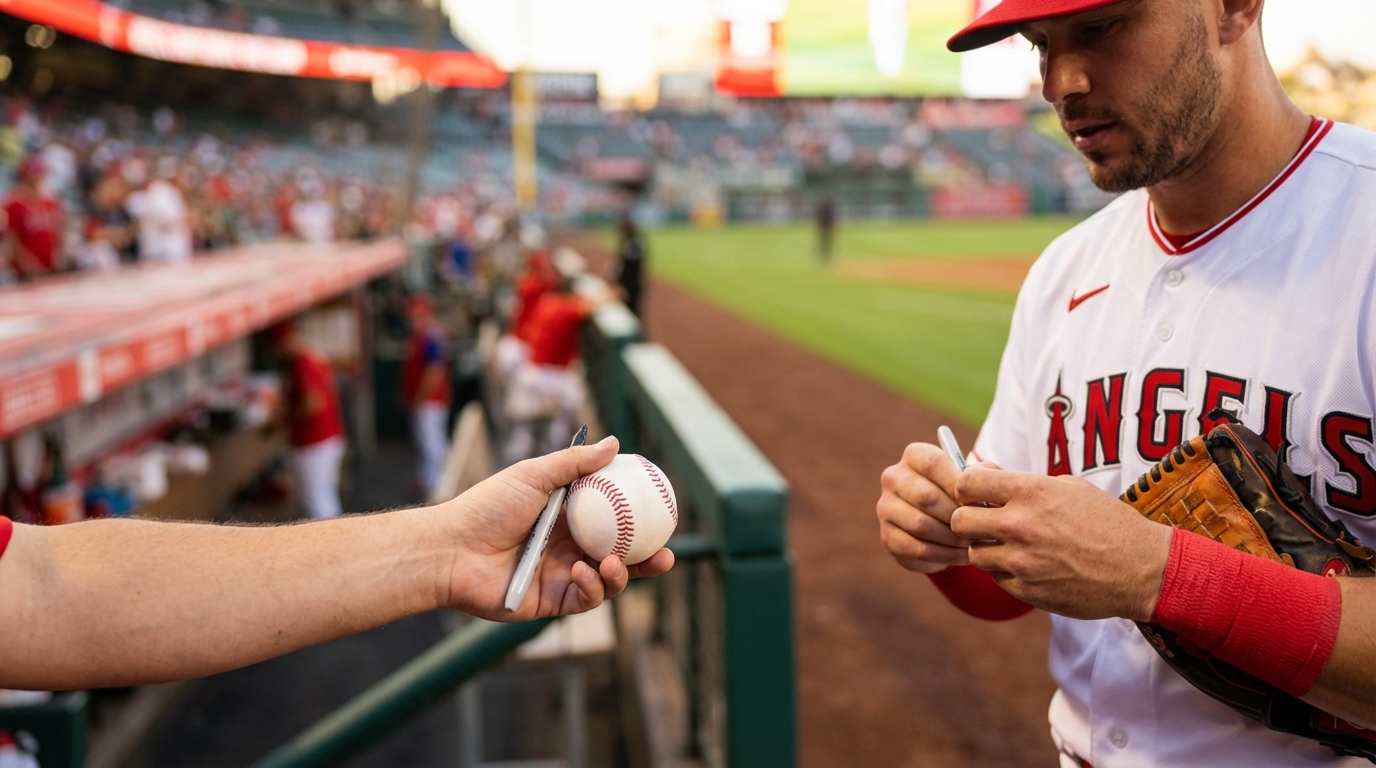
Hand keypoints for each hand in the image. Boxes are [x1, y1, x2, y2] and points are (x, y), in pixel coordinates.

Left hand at [436, 435, 674, 620]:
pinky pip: (584, 599)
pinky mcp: (551, 601)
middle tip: (666, 556)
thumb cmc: (487, 506)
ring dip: (620, 575)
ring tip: (613, 564)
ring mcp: (561, 575)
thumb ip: (575, 463)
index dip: (641, 521)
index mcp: (569, 517)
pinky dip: (591, 587)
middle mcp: (569, 547)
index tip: (664, 514)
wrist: (451, 548)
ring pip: (608, 581)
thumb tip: (614, 443)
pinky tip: (582, 572)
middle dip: (648, 560)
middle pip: (620, 555)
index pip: (615, 520)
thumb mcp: (533, 475)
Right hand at [877, 442, 974, 573]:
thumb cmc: (960, 496)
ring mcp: (885, 507)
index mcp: (914, 455)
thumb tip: (984, 484)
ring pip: (921, 525)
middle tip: (980, 528)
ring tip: (974, 542)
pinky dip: (946, 555)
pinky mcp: (887, 536)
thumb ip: (983, 474)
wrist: (940, 528)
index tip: (979, 502)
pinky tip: (964, 555)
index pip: (933, 464)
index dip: (958, 484)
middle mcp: (893, 477)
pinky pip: (918, 548)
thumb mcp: (973, 480)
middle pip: (926, 496)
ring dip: (952, 537)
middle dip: (957, 516)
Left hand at [949, 467, 1172, 621]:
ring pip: (974, 553)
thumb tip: (985, 475)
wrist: (1141, 567)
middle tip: (985, 521)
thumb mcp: (1068, 487)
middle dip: (968, 520)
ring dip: (987, 548)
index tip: (977, 492)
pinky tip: (1030, 565)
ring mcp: (1021, 561)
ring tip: (1011, 545)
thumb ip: (1023, 483)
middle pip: (960, 521)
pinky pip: (996, 578)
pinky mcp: (1026, 590)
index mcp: (1030, 491)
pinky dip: (1007, 572)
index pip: (966, 482)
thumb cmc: (1107, 522)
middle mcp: (1020, 524)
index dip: (966, 487)